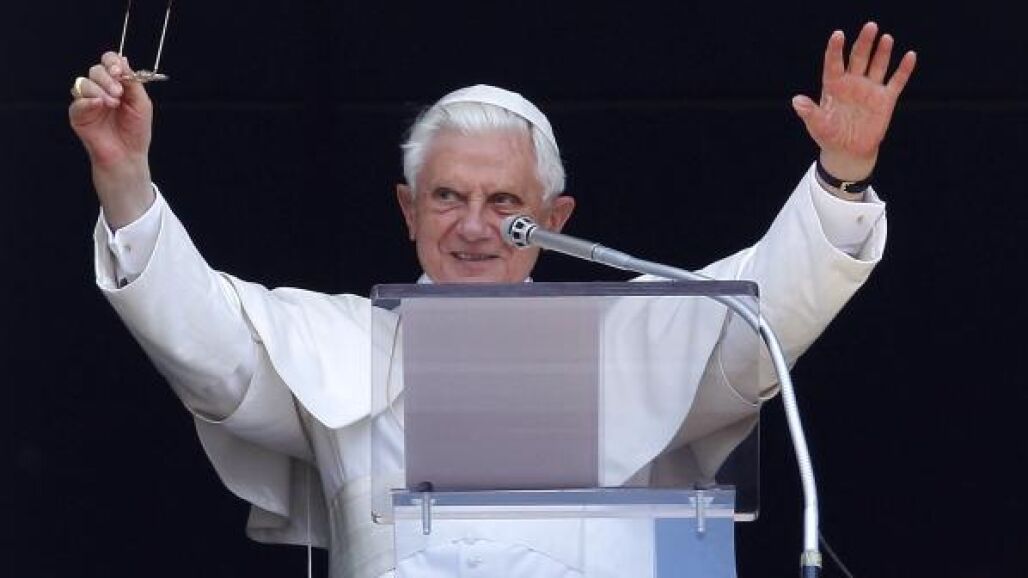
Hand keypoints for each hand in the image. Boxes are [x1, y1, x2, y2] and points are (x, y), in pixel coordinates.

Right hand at [69, 52, 154, 227]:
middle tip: (118, 93)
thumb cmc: (136, 131)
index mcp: (117, 84)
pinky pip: (77, 100)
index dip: (112, 62)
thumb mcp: (141, 103)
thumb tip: (122, 59)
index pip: (109, 62)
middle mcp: (101, 89)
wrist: (128, 155)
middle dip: (107, 78)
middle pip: (96, 70)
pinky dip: (88, 100)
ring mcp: (88, 101)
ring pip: (84, 82)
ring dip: (99, 89)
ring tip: (112, 104)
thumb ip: (132, 82)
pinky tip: (99, 106)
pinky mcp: (78, 114)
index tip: (119, 71)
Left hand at [792, 22, 916, 181]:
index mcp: (834, 86)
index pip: (834, 63)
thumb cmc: (829, 136)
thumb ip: (809, 112)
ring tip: (886, 38)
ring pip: (877, 65)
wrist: (848, 152)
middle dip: (864, 43)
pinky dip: (904, 70)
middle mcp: (852, 83)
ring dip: (882, 52)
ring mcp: (870, 89)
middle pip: (859, 58)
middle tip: (870, 26)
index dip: (835, 49)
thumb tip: (796, 101)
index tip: (838, 34)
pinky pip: (896, 81)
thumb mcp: (818, 125)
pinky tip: (910, 55)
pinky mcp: (885, 100)